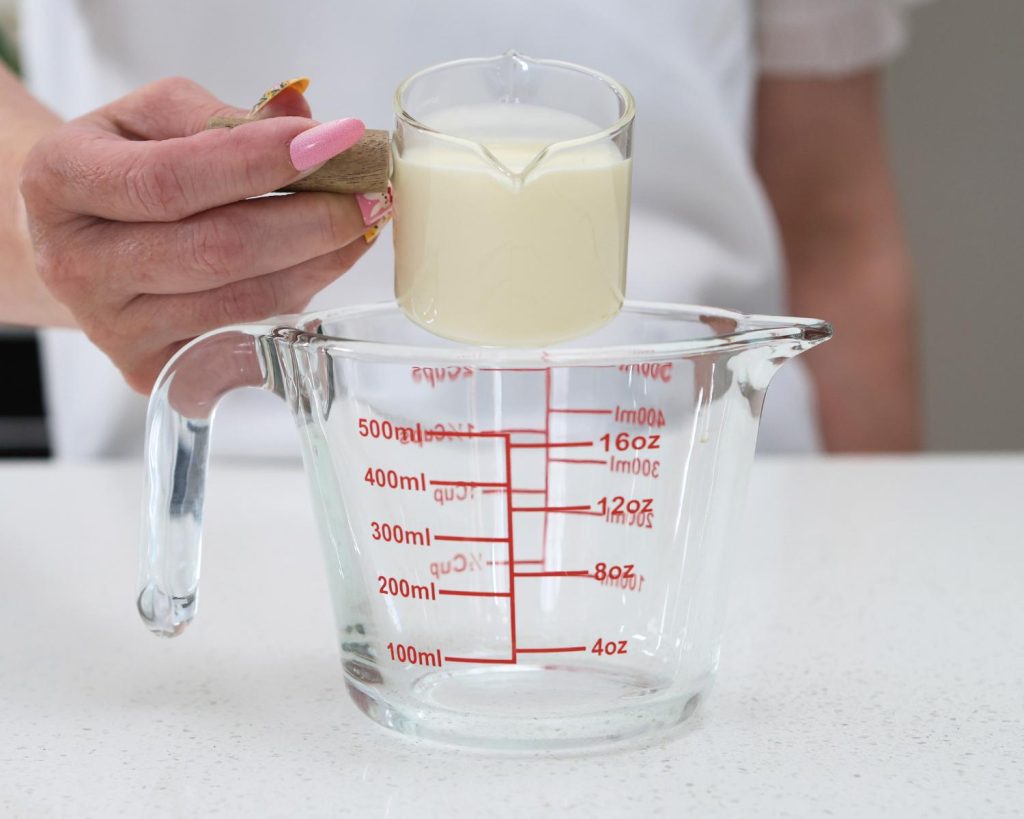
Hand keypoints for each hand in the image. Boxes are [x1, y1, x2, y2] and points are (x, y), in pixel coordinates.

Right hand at [19, 77, 376, 391]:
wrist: (79, 239)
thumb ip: (226, 117)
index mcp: (63, 182)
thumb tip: (307, 117)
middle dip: (311, 221)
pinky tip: (322, 266)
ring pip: (241, 302)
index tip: (336, 141)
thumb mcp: (156, 119)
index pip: (172, 180)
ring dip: (318, 264)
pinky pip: (244, 340)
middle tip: (370, 196)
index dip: (261, 162)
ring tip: (358, 227)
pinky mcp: (151, 371)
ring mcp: (113, 330)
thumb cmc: (124, 166)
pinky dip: (296, 300)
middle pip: (217, 251)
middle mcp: (77, 265)